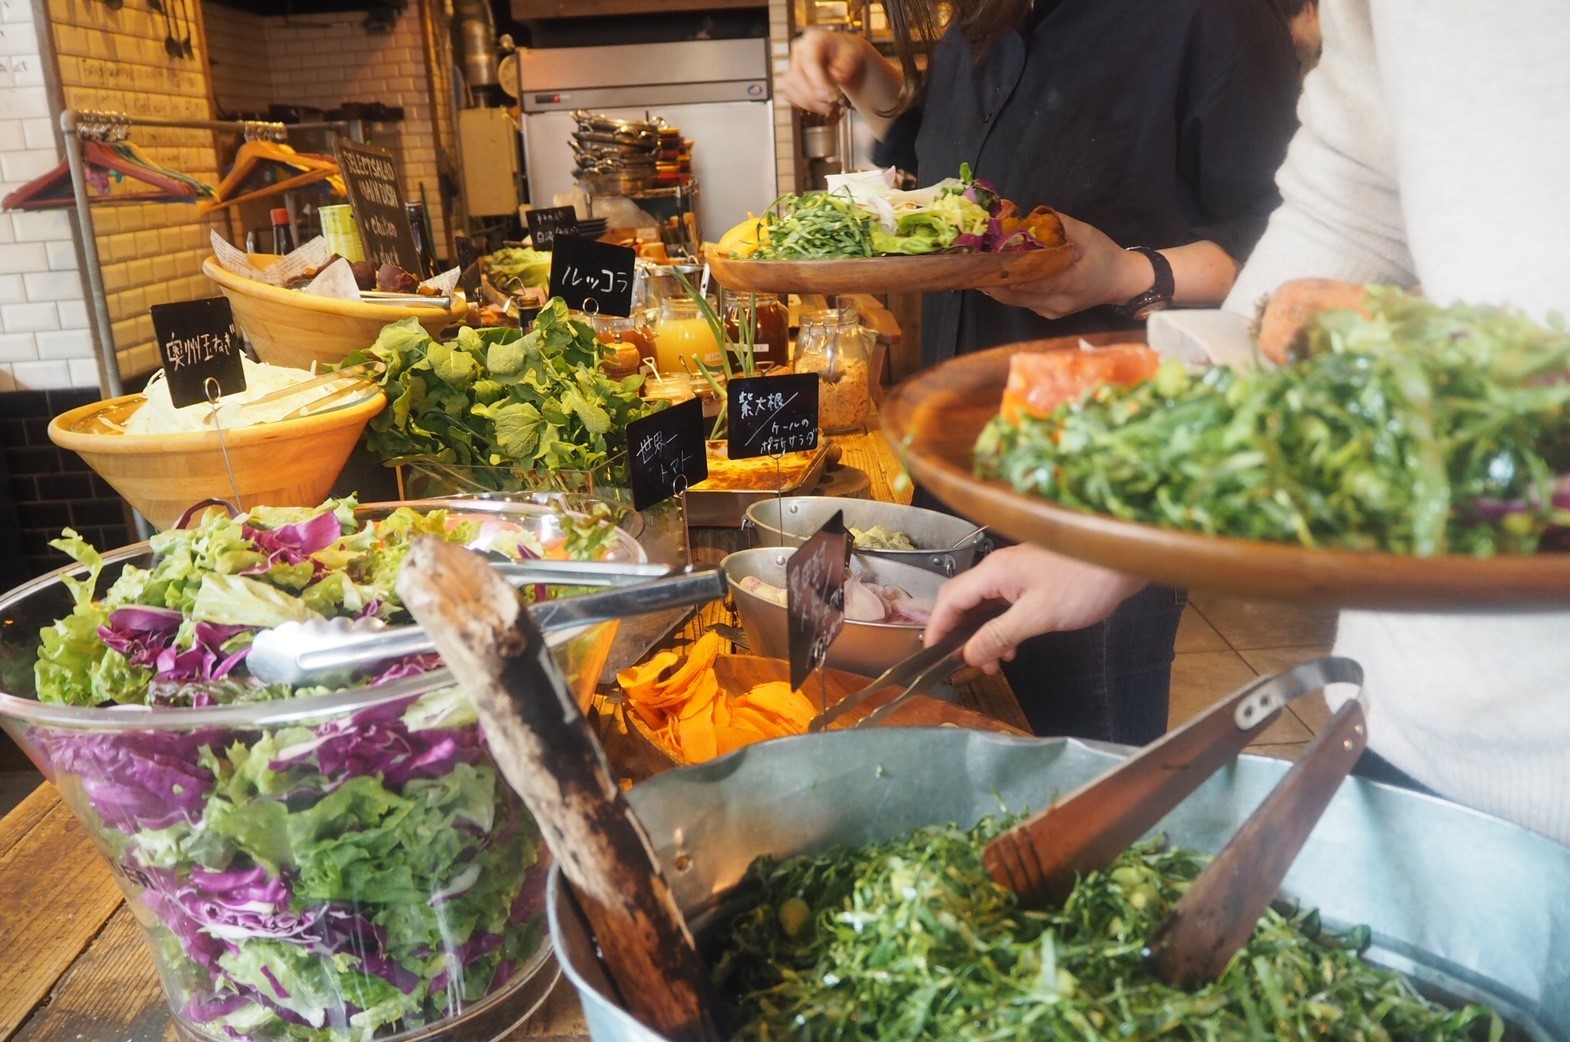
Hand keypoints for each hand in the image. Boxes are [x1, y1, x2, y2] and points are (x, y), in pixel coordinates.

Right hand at [781, 28, 882, 115]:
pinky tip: (819, 106)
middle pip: (796, 76)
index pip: (810, 62)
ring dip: (808, 102)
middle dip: (813, 95)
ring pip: (789, 86)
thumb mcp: (855, 54)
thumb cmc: (849, 53)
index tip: (831, 97)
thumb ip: (847, 64)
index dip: (819, 82)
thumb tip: (836, 77)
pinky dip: (803, 104)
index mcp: (814, 39)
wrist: (844, 56)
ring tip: (828, 107)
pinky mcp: (790, 79)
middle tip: (831, 105)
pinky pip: (789, 94)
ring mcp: (792, 63)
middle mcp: (799, 49)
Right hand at [924, 545, 1145, 673]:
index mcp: (993, 573)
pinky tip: (1014, 647)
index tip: (932, 654)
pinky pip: (1004, 605)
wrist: (1123, 561)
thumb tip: (969, 654)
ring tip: (995, 663)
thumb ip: (999, 635)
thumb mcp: (1038, 616)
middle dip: (960, 634)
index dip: (937, 628)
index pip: (949, 599)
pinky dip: (1002, 628)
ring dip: (983, 635)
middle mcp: (998, 569)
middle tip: (967, 665)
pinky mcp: (1032, 580)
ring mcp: (1016, 573)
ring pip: (984, 605)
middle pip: (963, 601)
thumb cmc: (1082, 584)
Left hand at [981, 213, 1151, 319]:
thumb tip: (1026, 218)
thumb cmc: (1104, 254)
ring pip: (1015, 300)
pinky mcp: (1048, 314)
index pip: (1031, 280)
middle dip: (992, 278)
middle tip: (971, 264)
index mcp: (1071, 281)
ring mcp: (1051, 311)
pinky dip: (1007, 289)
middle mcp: (1057, 302)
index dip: (1007, 273)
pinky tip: (995, 276)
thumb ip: (1057, 225)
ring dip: (995, 285)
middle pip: (1016, 294)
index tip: (986, 263)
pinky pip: (1021, 302)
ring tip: (977, 268)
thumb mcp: (1085, 233)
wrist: (1122, 281)